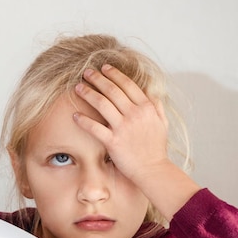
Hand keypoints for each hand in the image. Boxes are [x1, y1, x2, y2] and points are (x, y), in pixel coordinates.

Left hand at [72, 64, 169, 183]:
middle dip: (97, 79)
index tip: (104, 67)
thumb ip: (157, 107)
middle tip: (86, 72)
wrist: (153, 170)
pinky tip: (74, 115)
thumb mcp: (162, 124)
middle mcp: (135, 114)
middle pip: (112, 90)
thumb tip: (153, 94)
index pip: (128, 84)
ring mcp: (123, 127)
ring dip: (88, 93)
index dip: (114, 74)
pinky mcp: (113, 141)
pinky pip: (94, 127)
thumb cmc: (156, 149)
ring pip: (102, 104)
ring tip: (78, 87)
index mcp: (147, 107)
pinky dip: (83, 120)